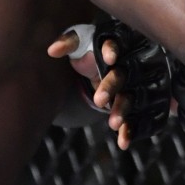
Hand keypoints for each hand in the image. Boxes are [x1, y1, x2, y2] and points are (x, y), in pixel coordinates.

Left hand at [48, 20, 169, 148]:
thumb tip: (51, 50)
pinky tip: (124, 142)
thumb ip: (67, 43)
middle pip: (122, 74)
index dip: (112, 51)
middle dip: (112, 86)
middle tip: (99, 100)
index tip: (108, 59)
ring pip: (130, 97)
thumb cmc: (88, 49)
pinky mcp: (131, 102)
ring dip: (122, 110)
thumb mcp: (78, 43)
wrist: (100, 65)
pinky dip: (129, 129)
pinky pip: (133, 116)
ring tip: (113, 124)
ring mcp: (131, 85)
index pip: (115, 44)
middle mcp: (127, 64)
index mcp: (113, 46)